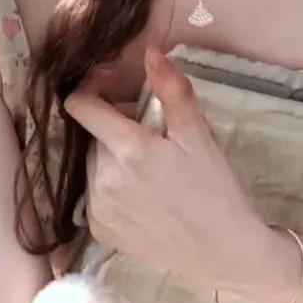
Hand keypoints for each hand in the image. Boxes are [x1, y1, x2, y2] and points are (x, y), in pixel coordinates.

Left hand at [63, 47, 270, 290]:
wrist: (221, 249)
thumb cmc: (215, 186)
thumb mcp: (199, 134)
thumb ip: (172, 90)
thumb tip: (149, 53)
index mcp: (127, 150)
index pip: (81, 106)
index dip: (93, 87)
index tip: (113, 83)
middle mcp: (102, 179)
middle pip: (93, 134)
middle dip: (116, 124)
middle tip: (153, 130)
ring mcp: (97, 208)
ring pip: (93, 163)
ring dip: (113, 153)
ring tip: (151, 164)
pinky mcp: (100, 231)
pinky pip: (95, 193)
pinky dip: (112, 183)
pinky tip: (145, 192)